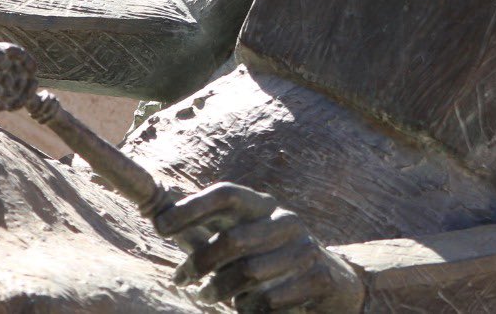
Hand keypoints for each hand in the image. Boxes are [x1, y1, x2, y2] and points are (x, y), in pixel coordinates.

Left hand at [155, 183, 365, 312]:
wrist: (335, 285)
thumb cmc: (273, 261)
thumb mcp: (246, 239)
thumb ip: (211, 232)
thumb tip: (159, 216)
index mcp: (264, 206)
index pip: (227, 194)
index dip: (192, 207)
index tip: (160, 226)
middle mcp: (286, 221)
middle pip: (232, 239)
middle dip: (199, 263)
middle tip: (182, 279)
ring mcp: (304, 249)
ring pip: (248, 273)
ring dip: (220, 291)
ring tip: (207, 296)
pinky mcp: (317, 278)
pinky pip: (269, 300)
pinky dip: (249, 309)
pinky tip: (246, 308)